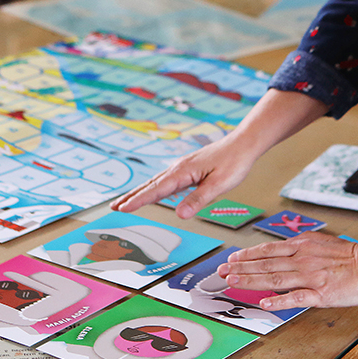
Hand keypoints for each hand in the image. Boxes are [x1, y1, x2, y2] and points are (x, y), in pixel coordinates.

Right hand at [110, 133, 261, 218]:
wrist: (243, 144)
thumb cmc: (234, 162)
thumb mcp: (219, 184)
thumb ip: (199, 199)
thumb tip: (180, 215)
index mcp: (183, 172)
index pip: (156, 190)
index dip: (139, 200)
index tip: (123, 209)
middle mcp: (178, 168)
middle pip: (150, 185)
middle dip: (132, 196)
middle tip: (114, 207)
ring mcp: (181, 167)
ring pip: (156, 182)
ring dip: (139, 192)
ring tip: (125, 202)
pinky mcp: (187, 168)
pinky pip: (165, 180)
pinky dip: (153, 188)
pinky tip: (152, 192)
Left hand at [218, 215, 357, 309]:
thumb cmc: (351, 256)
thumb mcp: (321, 243)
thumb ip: (301, 248)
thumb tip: (282, 253)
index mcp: (303, 246)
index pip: (268, 250)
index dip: (247, 255)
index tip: (231, 259)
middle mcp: (302, 259)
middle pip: (265, 263)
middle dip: (240, 268)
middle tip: (220, 272)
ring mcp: (310, 276)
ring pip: (274, 278)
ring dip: (251, 280)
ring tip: (232, 282)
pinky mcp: (320, 294)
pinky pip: (295, 298)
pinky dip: (278, 301)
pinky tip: (263, 303)